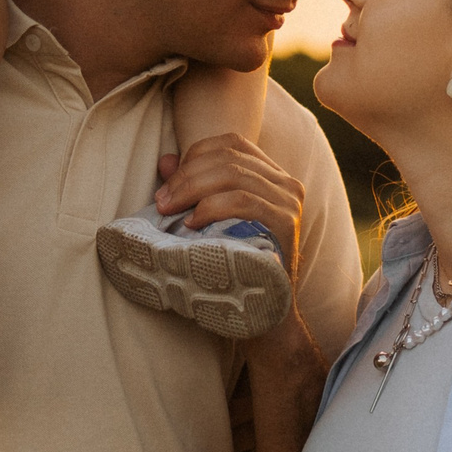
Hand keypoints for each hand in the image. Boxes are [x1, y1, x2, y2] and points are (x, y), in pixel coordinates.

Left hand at [152, 133, 304, 268]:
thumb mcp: (213, 219)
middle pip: (229, 158)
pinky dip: (212, 207)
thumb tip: (166, 162)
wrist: (266, 308)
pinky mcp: (285, 223)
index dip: (195, 155)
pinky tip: (193, 223)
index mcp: (271, 176)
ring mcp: (289, 202)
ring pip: (234, 175)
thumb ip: (194, 188)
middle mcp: (286, 183)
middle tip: (162, 201)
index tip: (169, 184)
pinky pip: (244, 201)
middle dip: (187, 176)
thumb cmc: (238, 261)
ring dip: (193, 190)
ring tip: (171, 212)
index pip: (231, 143)